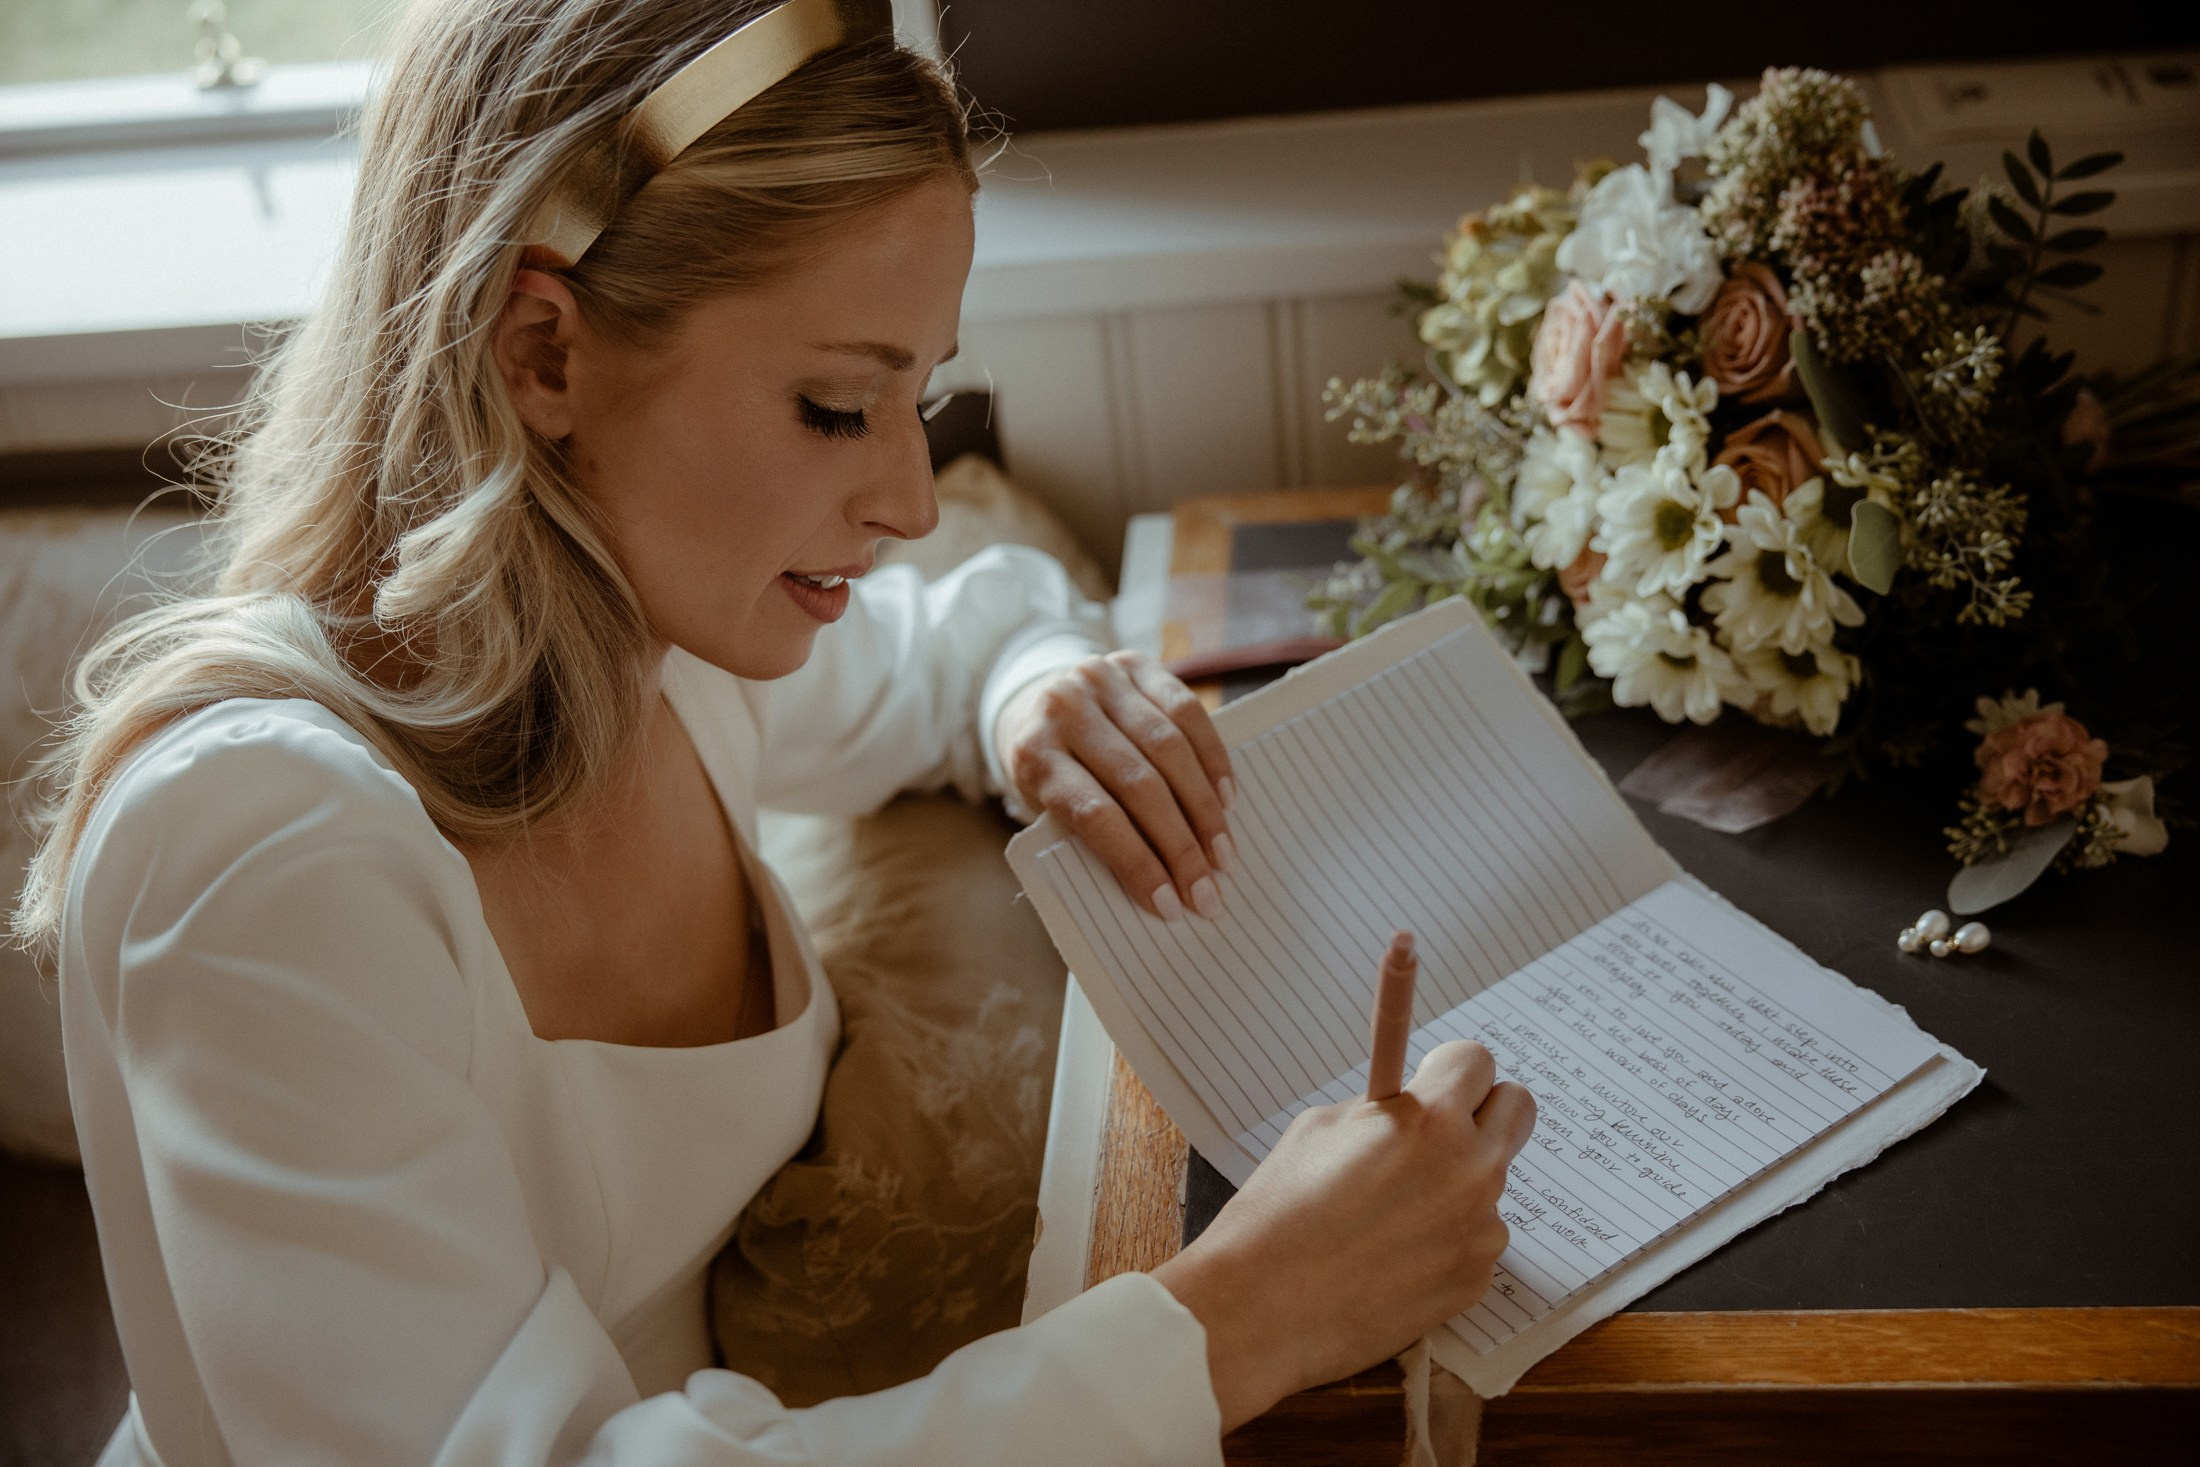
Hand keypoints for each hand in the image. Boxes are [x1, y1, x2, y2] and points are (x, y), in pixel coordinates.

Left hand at [996, 651, 1235, 920]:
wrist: (1031, 704)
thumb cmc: (1048, 774)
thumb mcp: (1046, 807)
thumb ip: (1089, 834)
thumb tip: (1160, 886)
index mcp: (1034, 755)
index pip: (1094, 815)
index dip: (1137, 861)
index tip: (1169, 906)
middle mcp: (1065, 710)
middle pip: (1139, 784)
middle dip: (1181, 846)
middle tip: (1207, 893)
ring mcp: (1101, 680)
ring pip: (1170, 749)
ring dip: (1204, 810)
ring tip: (1223, 855)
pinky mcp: (1134, 663)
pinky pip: (1186, 711)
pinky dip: (1212, 759)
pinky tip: (1226, 799)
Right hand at [1152, 1041, 1536, 1431]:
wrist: (1261, 1309)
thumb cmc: (1278, 1214)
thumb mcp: (1320, 1129)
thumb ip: (1382, 1111)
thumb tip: (1411, 1107)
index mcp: (1429, 1119)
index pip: (1477, 1061)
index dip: (1448, 1070)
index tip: (1431, 1083)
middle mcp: (1470, 1170)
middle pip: (1518, 1110)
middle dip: (1482, 1111)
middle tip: (1438, 1131)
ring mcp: (1479, 1230)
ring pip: (1491, 1183)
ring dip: (1457, 1185)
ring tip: (1391, 1215)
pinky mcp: (1474, 1281)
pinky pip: (1476, 1240)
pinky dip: (1446, 1241)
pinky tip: (1393, 1258)